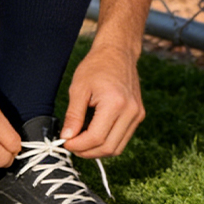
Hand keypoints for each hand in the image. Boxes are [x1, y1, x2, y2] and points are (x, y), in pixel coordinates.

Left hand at [60, 43, 143, 157]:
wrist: (118, 52)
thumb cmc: (97, 66)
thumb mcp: (79, 88)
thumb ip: (73, 116)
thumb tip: (66, 138)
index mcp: (116, 103)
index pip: (96, 138)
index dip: (77, 145)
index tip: (64, 141)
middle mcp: (131, 111)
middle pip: (108, 148)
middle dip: (86, 152)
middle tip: (71, 144)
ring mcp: (137, 114)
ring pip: (117, 148)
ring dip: (97, 150)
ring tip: (82, 141)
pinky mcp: (139, 114)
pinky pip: (123, 138)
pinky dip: (108, 142)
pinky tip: (94, 133)